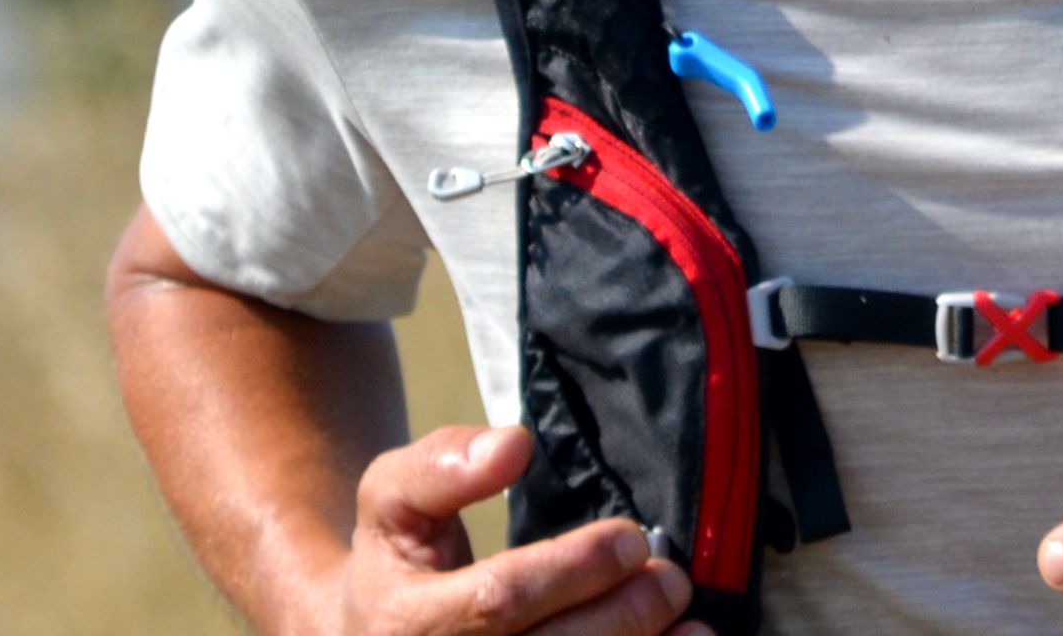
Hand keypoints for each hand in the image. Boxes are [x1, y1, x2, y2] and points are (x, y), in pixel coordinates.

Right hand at [324, 423, 691, 635]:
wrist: (370, 631)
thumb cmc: (396, 554)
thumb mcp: (391, 495)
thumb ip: (443, 463)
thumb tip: (513, 445)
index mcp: (404, 623)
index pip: (498, 601)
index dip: (572, 570)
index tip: (632, 537)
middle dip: (620, 618)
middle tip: (673, 579)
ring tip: (693, 627)